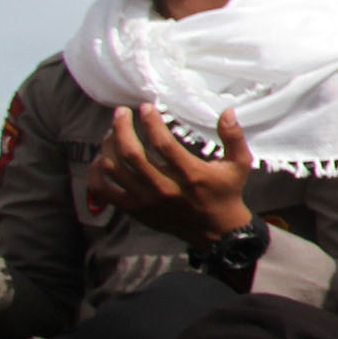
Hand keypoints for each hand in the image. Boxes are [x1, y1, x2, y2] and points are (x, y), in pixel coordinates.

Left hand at [91, 105, 256, 245]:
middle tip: (121, 112)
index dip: (150, 122)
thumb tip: (226, 111)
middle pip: (131, 154)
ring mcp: (146, 200)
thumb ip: (233, 136)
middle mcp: (165, 187)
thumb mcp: (239, 164)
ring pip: (114, 168)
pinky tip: (103, 158)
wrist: (215, 231)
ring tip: (113, 131)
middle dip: (122, 127)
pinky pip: (104, 189)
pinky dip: (98, 172)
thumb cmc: (226, 192)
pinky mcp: (134, 209)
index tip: (146, 107)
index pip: (163, 144)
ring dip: (109, 145)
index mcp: (191, 174)